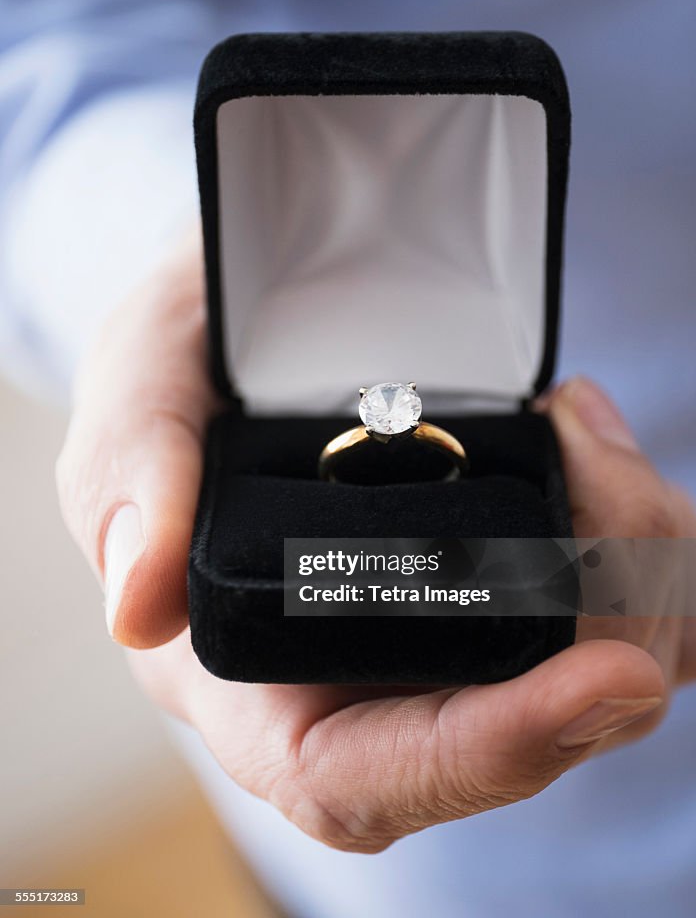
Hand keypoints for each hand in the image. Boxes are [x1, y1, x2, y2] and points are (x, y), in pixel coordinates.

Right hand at [57, 238, 694, 852]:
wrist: (252, 335)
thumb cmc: (186, 376)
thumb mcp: (138, 397)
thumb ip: (127, 488)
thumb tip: (142, 610)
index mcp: (252, 681)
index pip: (365, 775)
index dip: (492, 750)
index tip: (607, 679)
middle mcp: (358, 685)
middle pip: (516, 733)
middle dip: (609, 633)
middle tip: (626, 497)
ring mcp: (440, 644)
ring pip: (586, 674)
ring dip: (641, 575)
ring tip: (591, 441)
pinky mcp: (503, 592)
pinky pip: (609, 615)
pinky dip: (646, 547)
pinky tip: (603, 456)